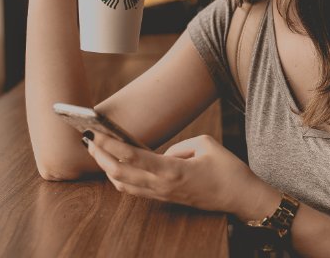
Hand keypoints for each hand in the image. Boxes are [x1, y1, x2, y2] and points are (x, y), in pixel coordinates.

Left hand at [85, 132, 277, 220]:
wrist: (241, 198)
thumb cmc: (227, 169)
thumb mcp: (205, 144)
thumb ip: (179, 146)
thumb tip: (162, 154)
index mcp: (172, 171)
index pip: (131, 158)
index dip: (109, 144)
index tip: (94, 132)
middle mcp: (162, 186)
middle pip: (119, 174)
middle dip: (100, 156)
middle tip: (88, 137)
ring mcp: (163, 195)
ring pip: (123, 185)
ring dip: (107, 168)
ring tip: (97, 149)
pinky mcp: (166, 198)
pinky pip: (135, 189)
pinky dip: (119, 177)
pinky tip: (114, 165)